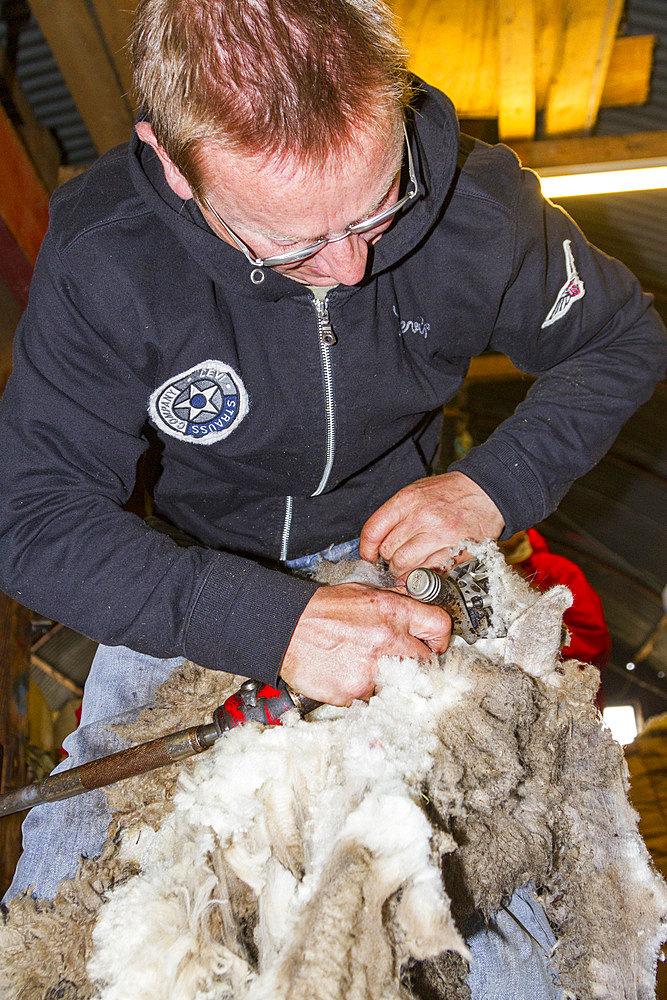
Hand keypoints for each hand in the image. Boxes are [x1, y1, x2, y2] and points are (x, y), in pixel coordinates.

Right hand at [279, 583, 450, 705]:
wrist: (283, 628)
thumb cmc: (321, 609)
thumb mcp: (363, 592)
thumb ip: (396, 602)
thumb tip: (419, 607)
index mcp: (392, 611)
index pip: (440, 625)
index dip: (439, 638)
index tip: (433, 645)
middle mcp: (387, 641)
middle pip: (427, 662)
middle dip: (417, 664)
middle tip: (401, 661)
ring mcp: (371, 670)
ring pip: (401, 685)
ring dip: (390, 680)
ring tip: (367, 666)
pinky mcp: (354, 692)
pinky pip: (372, 698)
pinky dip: (364, 691)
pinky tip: (349, 675)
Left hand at [359, 471, 503, 581]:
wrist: (487, 491)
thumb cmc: (451, 492)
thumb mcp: (417, 492)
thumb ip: (396, 515)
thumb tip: (378, 542)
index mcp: (407, 500)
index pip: (373, 530)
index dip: (367, 550)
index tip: (370, 557)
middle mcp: (421, 516)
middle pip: (388, 551)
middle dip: (388, 562)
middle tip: (395, 563)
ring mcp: (440, 534)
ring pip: (405, 565)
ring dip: (404, 572)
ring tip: (410, 569)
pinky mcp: (456, 549)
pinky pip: (430, 571)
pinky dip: (424, 575)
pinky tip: (426, 571)